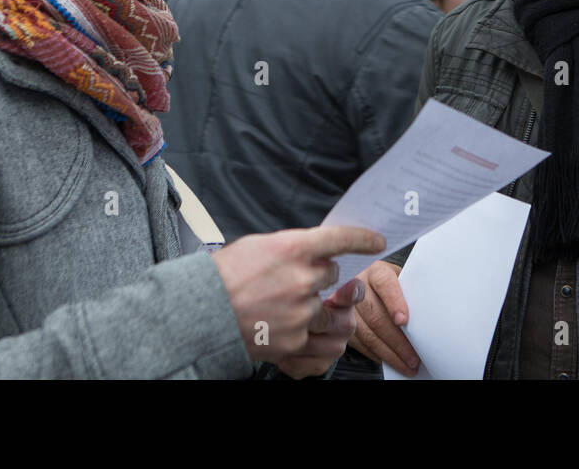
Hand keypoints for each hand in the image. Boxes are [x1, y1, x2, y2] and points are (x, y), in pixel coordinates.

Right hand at [212, 225, 383, 363]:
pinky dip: (310, 333)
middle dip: (322, 279)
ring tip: (304, 308)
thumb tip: (315, 252)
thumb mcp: (258, 245)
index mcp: (292, 248)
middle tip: (304, 281)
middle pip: (334, 277)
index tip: (377, 242)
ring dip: (323, 308)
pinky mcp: (295, 340)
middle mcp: (301, 279)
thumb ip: (292, 247)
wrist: (201, 314)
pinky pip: (320, 338)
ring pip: (334, 311)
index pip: (340, 239)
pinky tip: (292, 327)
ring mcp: (300, 312)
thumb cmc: (224, 276)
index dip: (363, 239)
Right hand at [349, 260, 420, 376]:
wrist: (370, 288)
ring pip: (368, 334)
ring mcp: (346, 307)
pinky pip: (360, 344)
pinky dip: (378, 355)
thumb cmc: (394, 287)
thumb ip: (410, 294)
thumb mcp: (402, 282)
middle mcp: (358, 287)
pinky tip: (392, 362)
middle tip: (414, 357)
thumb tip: (427, 318)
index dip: (394, 302)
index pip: (385, 284)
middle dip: (397, 340)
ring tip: (407, 365)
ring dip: (389, 353)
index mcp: (377, 272)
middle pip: (376, 315)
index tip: (403, 320)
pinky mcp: (341, 325)